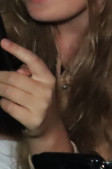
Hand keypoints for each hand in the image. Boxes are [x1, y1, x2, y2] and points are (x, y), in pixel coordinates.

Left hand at [0, 38, 68, 152]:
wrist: (49, 127)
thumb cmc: (39, 100)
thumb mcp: (40, 85)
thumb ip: (29, 75)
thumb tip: (18, 71)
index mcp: (48, 78)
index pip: (33, 60)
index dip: (17, 50)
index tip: (3, 42)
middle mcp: (45, 90)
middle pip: (13, 78)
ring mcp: (39, 105)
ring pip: (7, 91)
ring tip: (0, 90)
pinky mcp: (31, 118)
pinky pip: (7, 106)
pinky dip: (3, 103)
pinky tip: (7, 103)